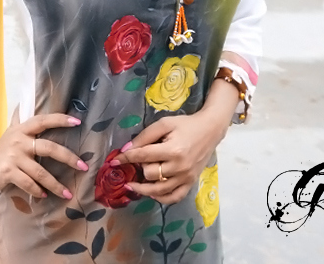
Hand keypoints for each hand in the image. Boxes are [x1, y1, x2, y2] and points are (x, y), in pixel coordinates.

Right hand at [0, 113, 87, 196]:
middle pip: (49, 148)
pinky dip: (38, 190)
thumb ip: (20, 121)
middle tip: (83, 167)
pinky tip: (44, 195)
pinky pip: (28, 183)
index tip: (78, 122)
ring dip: (55, 184)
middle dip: (68, 158)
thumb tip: (22, 104)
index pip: (44, 121)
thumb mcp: (10, 133)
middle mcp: (19, 141)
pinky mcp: (8, 172)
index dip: (60, 120)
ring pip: (40, 171)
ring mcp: (13, 157)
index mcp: (22, 130)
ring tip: (67, 193)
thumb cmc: (0, 150)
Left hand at [112, 111, 226, 204]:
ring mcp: (186, 178)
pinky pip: (173, 198)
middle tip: (136, 164)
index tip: (113, 162)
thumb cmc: (185, 124)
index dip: (126, 159)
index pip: (142, 157)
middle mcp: (179, 167)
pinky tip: (152, 193)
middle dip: (139, 169)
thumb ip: (145, 136)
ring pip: (159, 190)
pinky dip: (161, 198)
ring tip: (132, 185)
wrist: (210, 130)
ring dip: (143, 189)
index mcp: (172, 150)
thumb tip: (126, 149)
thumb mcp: (164, 124)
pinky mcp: (190, 183)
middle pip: (149, 174)